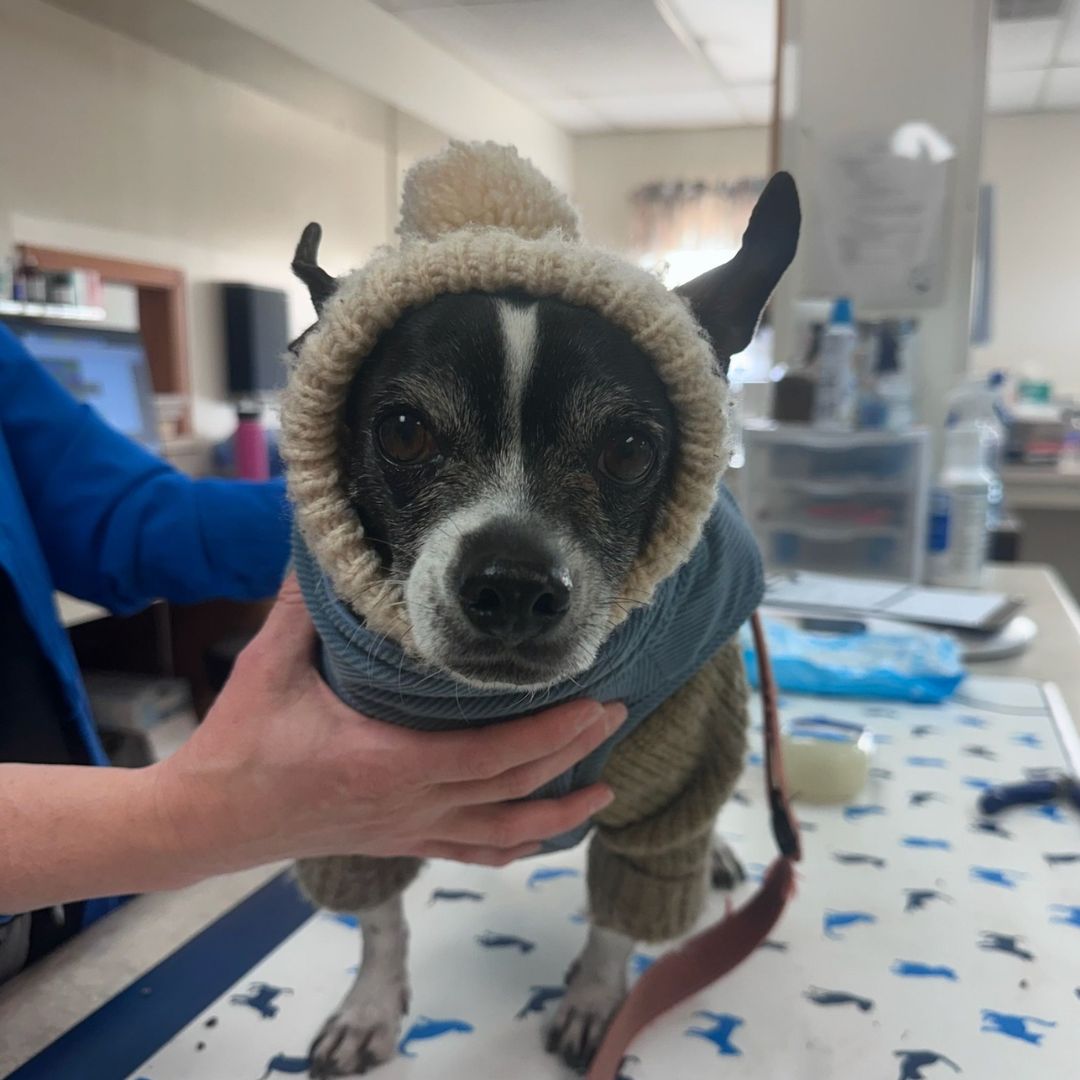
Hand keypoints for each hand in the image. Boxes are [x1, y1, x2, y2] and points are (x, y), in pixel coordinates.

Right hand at [152, 575, 625, 874]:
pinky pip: (471, 851)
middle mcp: (410, 803)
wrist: (208, 821)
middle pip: (515, 785)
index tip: (595, 700)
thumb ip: (303, 606)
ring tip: (607, 787)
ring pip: (503, 831)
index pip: (494, 754)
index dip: (552, 732)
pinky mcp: (400, 841)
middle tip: (618, 713)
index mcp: (387, 760)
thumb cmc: (241, 743)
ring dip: (559, 811)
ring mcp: (408, 829)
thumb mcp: (269, 665)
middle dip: (574, 751)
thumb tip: (325, 543)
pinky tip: (544, 836)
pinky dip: (516, 845)